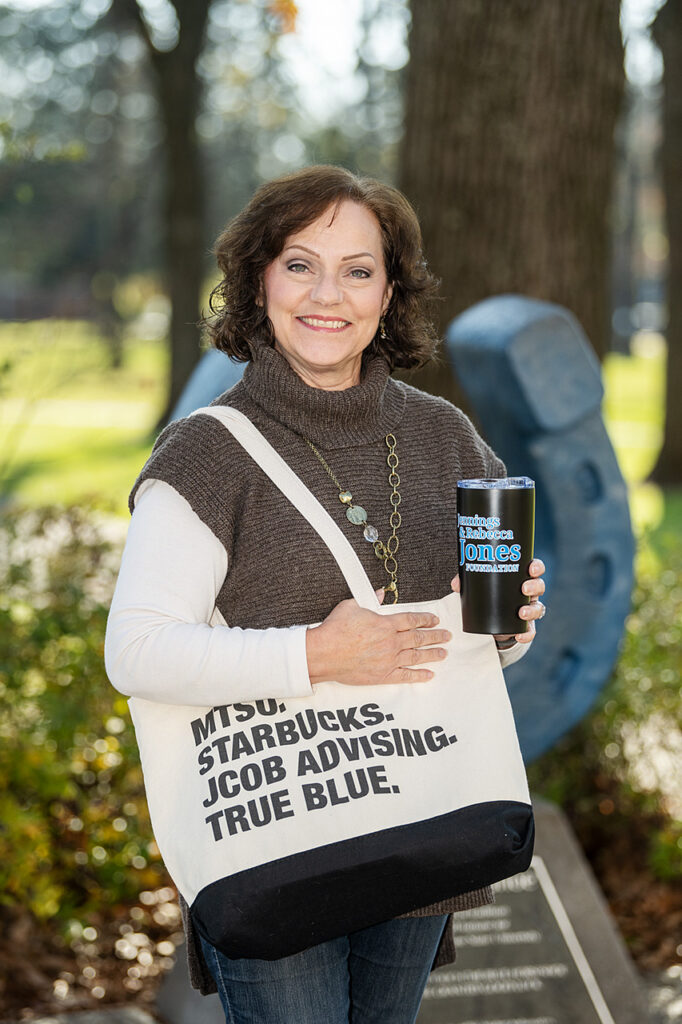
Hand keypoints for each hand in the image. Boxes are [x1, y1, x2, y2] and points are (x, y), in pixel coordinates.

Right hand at [306, 589, 451, 685]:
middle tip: (447, 636)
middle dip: (435, 636)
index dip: (426, 619)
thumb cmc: (335, 630)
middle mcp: (391, 642)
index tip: (435, 619)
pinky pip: (405, 676)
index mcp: (385, 624)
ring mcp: (388, 660)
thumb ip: (369, 599)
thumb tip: (380, 593)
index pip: (412, 620)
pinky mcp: (382, 675)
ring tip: (443, 653)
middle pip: (419, 638)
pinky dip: (418, 675)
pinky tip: (429, 675)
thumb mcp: (352, 605)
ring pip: (416, 656)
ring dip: (432, 654)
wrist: (324, 654)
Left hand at [451, 558, 546, 645]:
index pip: (534, 568)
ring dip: (531, 610)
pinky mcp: (524, 626)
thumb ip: (468, 583)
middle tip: (524, 589)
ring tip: (521, 613)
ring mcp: (528, 609)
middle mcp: (528, 593)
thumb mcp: (480, 587)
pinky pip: (530, 630)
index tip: (531, 568)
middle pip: (539, 586)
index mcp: (520, 578)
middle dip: (535, 586)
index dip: (536, 567)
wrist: (491, 621)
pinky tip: (520, 635)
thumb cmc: (489, 595)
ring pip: (538, 608)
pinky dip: (526, 633)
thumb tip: (456, 584)